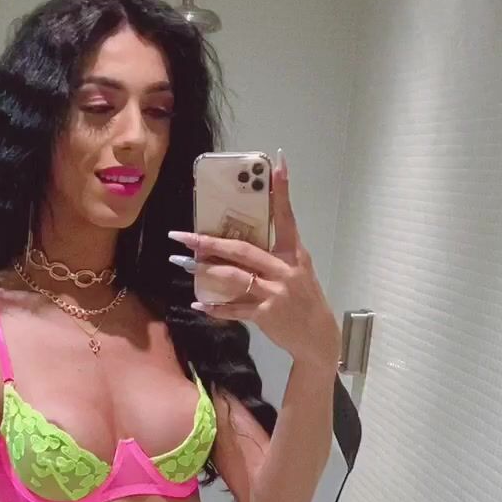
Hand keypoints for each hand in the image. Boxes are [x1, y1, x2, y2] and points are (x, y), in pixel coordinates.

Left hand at [170, 154, 339, 371]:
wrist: (317, 336)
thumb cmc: (304, 299)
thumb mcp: (298, 271)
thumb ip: (274, 256)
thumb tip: (239, 245)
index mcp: (294, 254)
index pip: (287, 217)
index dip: (282, 191)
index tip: (277, 164)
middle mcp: (284, 270)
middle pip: (243, 250)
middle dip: (210, 243)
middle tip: (184, 236)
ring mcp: (274, 293)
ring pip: (234, 277)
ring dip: (205, 272)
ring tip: (183, 264)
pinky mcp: (266, 314)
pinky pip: (235, 309)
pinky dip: (215, 308)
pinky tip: (198, 304)